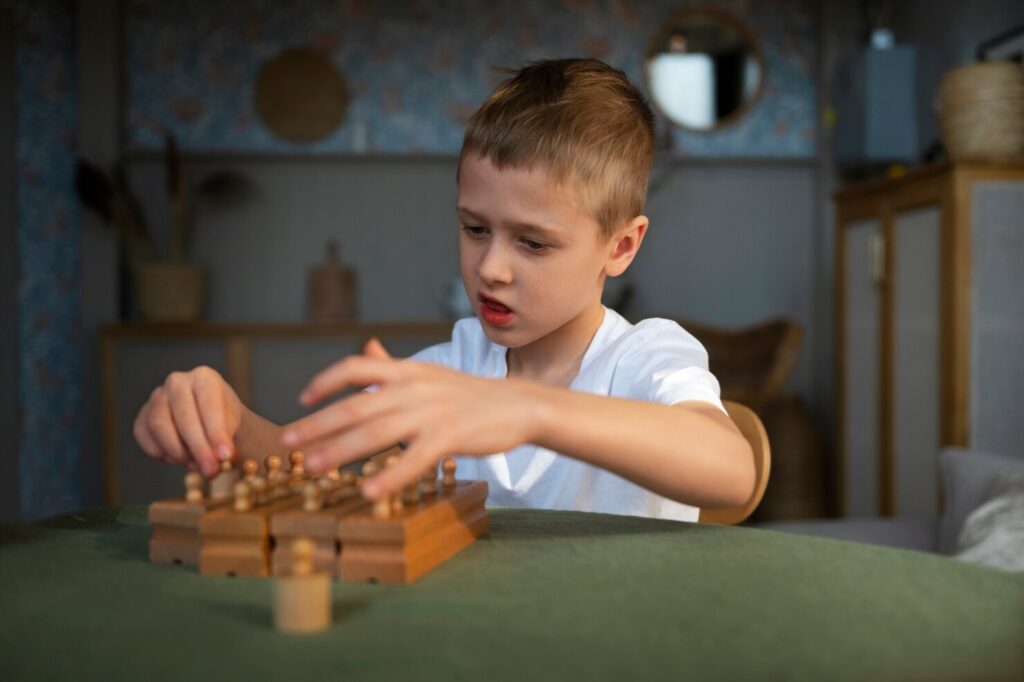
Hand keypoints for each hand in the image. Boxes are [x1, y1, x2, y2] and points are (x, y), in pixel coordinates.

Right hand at [133, 365, 242, 477]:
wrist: (211, 420)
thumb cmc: (225, 421)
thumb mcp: (234, 427)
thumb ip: (227, 441)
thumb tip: (221, 458)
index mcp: (204, 377)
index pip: (209, 405)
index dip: (216, 433)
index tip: (225, 456)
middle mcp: (177, 382)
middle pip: (183, 417)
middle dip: (199, 448)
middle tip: (211, 470)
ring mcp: (157, 397)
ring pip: (160, 426)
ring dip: (178, 452)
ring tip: (196, 465)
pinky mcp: (143, 415)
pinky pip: (144, 435)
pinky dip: (160, 452)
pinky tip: (178, 459)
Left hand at [282, 338, 539, 497]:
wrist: (518, 404)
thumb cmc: (469, 395)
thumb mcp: (428, 374)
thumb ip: (393, 366)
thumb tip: (366, 347)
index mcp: (406, 371)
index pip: (356, 366)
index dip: (325, 381)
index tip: (300, 400)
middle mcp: (413, 387)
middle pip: (355, 404)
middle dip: (317, 424)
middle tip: (287, 443)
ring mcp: (431, 411)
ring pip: (375, 431)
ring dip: (339, 450)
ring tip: (312, 467)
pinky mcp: (450, 436)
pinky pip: (413, 458)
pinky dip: (388, 476)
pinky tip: (368, 492)